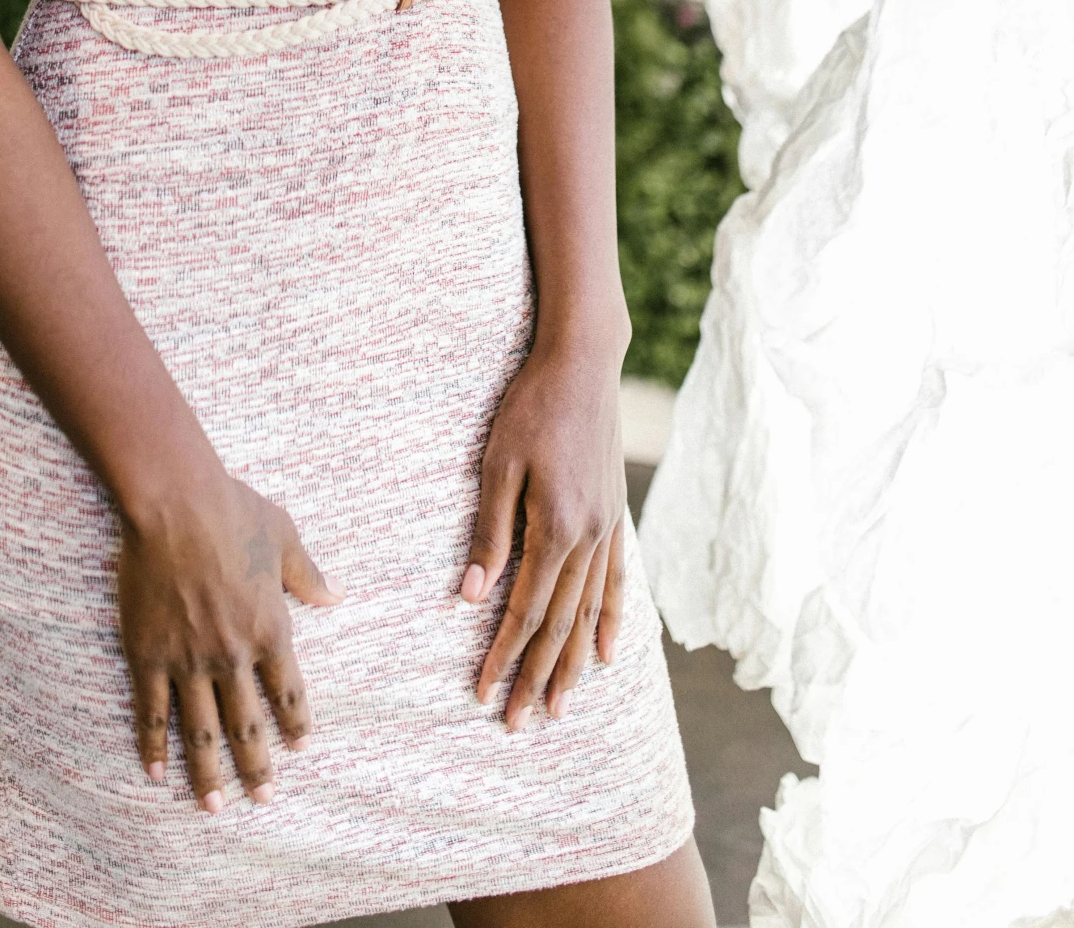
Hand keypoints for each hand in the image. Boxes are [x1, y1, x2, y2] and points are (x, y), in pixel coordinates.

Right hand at [117, 471, 343, 809]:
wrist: (175, 503)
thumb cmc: (232, 510)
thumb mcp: (283, 536)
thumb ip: (308, 575)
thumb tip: (336, 598)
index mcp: (269, 628)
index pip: (288, 692)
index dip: (295, 724)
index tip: (299, 749)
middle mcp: (232, 655)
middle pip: (247, 725)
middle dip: (257, 766)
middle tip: (263, 799)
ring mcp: (188, 660)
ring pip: (201, 731)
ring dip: (208, 774)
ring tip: (214, 807)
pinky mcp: (148, 656)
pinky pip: (152, 712)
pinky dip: (153, 747)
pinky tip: (156, 774)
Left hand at [461, 347, 626, 728]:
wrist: (584, 363)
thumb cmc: (531, 405)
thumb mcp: (498, 462)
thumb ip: (490, 531)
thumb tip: (471, 596)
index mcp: (555, 528)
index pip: (525, 610)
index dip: (504, 656)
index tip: (484, 694)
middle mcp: (588, 537)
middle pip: (560, 624)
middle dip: (537, 676)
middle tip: (519, 724)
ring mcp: (607, 527)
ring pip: (590, 611)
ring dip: (573, 663)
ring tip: (559, 705)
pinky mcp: (614, 513)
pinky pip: (616, 580)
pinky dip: (612, 620)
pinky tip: (608, 651)